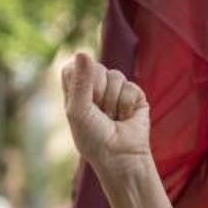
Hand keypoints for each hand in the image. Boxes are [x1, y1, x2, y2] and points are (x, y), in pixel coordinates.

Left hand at [62, 52, 151, 179]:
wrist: (119, 156)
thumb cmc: (92, 138)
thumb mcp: (78, 111)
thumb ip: (80, 82)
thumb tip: (82, 52)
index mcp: (75, 91)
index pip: (72, 67)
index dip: (78, 79)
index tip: (81, 100)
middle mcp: (95, 87)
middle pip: (96, 68)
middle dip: (96, 91)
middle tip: (98, 112)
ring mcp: (116, 89)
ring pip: (115, 76)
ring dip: (112, 102)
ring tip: (112, 118)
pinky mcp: (135, 94)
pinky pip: (130, 87)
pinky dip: (126, 105)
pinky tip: (125, 118)